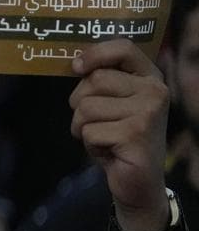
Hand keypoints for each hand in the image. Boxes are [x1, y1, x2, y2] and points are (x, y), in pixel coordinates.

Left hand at [70, 40, 169, 230]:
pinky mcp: (136, 134)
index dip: (95, 53)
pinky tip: (109, 151)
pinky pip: (89, 131)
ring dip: (83, 127)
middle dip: (80, 103)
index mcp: (149, 77)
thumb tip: (75, 62)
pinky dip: (90, 144)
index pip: (124, 48)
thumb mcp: (112, 104)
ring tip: (104, 137)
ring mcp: (148, 112)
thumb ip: (101, 81)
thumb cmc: (118, 138)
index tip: (76, 66)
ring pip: (86, 107)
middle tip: (96, 122)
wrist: (138, 182)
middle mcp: (155, 91)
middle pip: (94, 80)